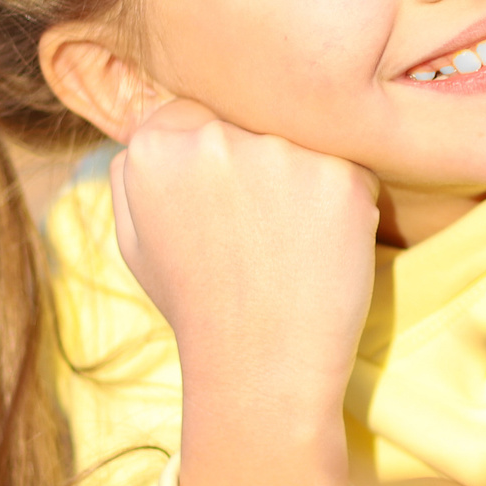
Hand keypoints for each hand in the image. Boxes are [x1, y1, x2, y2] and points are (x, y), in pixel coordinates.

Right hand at [110, 98, 380, 410]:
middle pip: (250, 126)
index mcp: (154, 146)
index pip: (194, 116)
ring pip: (302, 147)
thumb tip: (153, 129)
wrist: (260, 369)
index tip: (223, 209)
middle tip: (257, 237)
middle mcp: (214, 138)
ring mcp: (281, 154)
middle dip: (259, 170)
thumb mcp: (135, 239)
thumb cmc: (197, 306)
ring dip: (303, 185)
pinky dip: (345, 208)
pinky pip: (350, 174)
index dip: (214, 164)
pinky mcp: (340, 178)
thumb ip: (135, 174)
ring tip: (287, 249)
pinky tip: (321, 252)